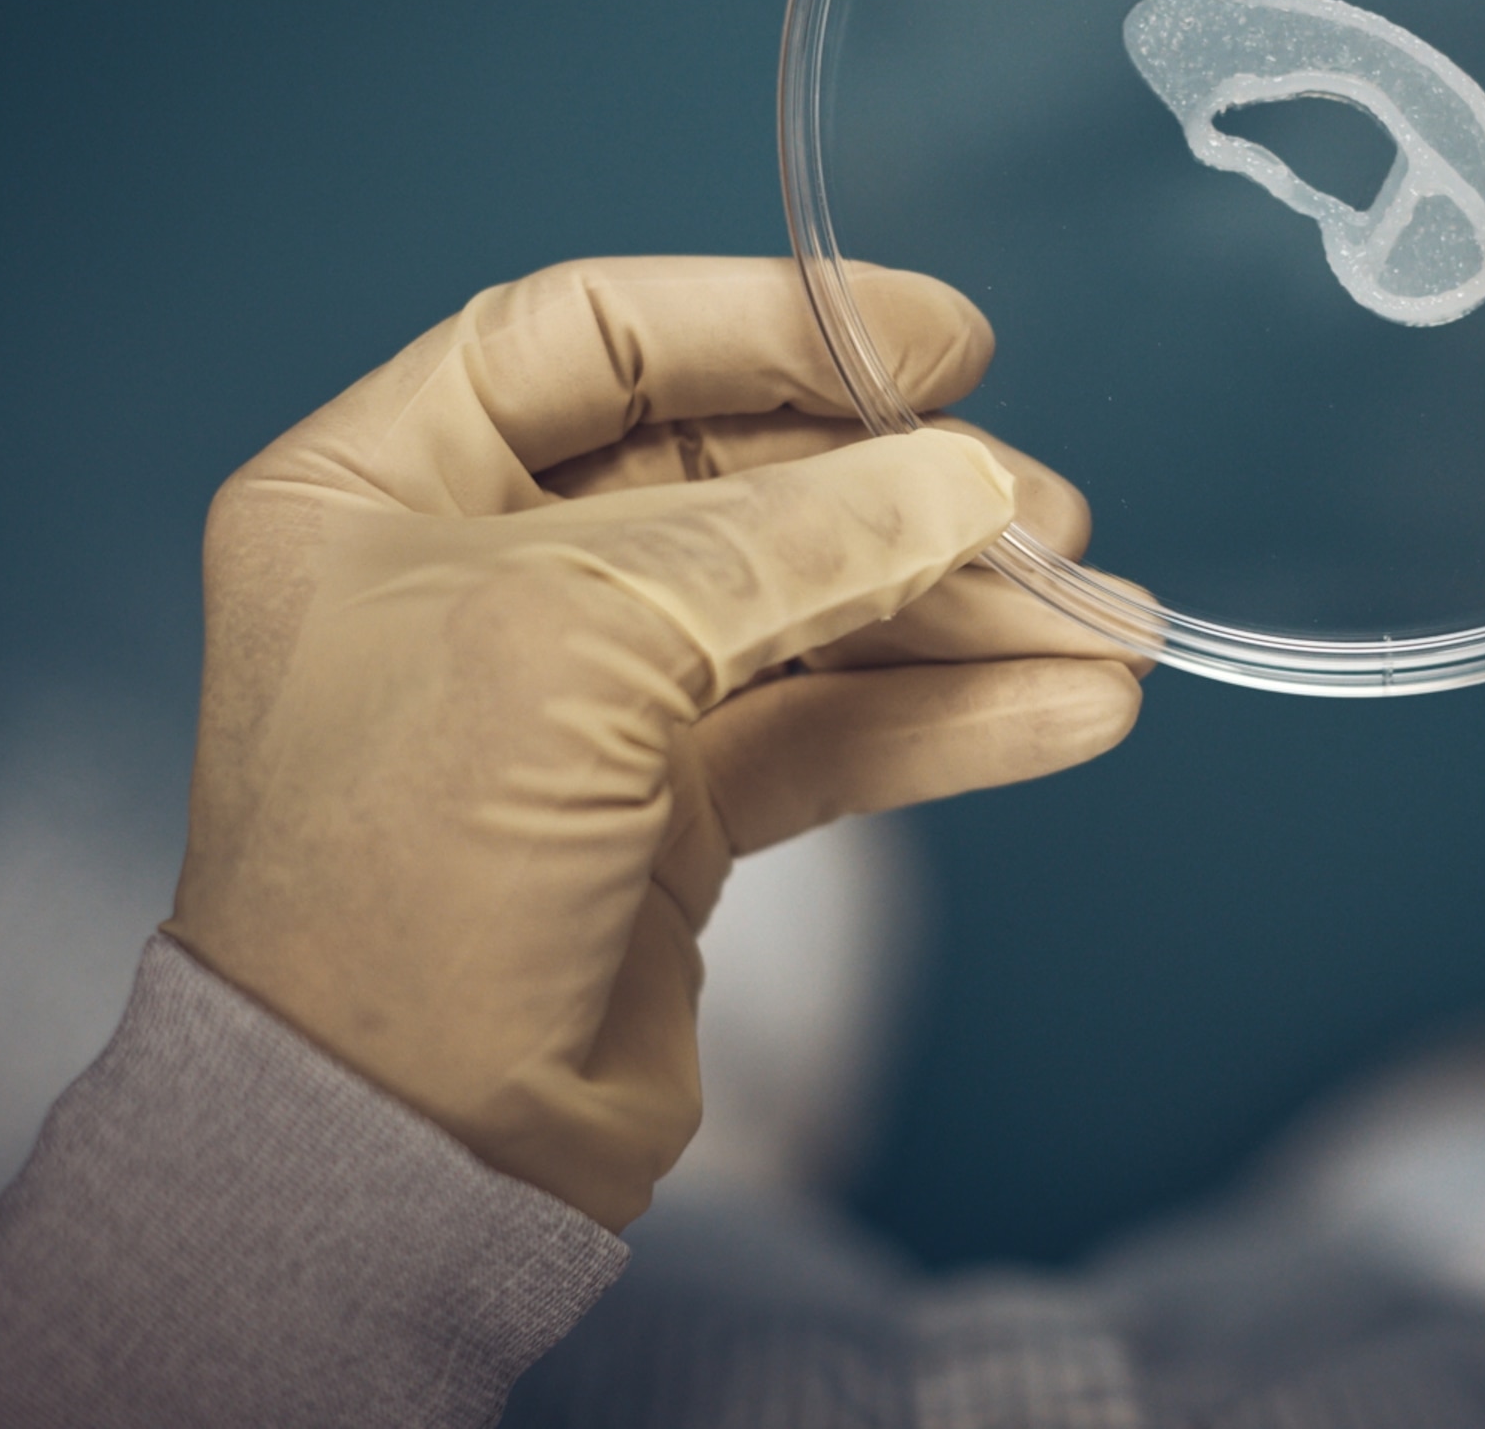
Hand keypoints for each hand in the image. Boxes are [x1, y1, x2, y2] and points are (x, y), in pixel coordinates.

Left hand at [163, 257, 1143, 1226]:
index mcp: (379, 484)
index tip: (939, 345)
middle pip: (734, 474)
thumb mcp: (586, 640)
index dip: (772, 323)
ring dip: (962, 613)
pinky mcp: (669, 812)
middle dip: (903, 492)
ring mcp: (582, 695)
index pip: (595, 335)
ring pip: (808, 606)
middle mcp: (477, 571)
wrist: (395, 1161)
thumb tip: (971, 478)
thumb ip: (793, 539)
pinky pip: (832, 728)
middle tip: (1049, 517)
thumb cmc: (409, 872)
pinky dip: (949, 719)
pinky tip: (1068, 710)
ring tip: (1106, 624)